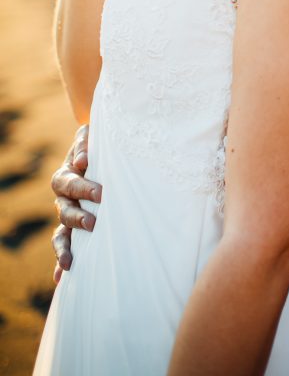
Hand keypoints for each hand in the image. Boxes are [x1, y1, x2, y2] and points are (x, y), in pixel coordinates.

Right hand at [51, 124, 100, 283]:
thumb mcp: (91, 137)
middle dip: (77, 218)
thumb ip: (85, 143)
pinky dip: (61, 261)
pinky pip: (65, 245)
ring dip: (64, 247)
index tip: (101, 194)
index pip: (71, 184)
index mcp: (66, 175)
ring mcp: (68, 215)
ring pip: (60, 233)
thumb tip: (81, 162)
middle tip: (92, 223)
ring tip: (70, 262)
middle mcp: (63, 198)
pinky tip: (61, 277)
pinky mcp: (75, 229)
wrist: (100, 153)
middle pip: (64, 210)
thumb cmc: (97, 145)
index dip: (83, 189)